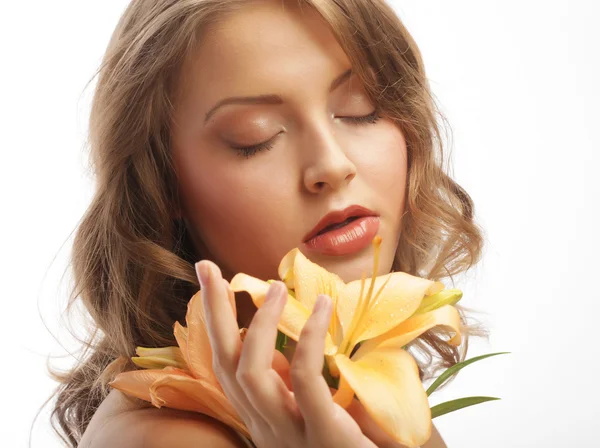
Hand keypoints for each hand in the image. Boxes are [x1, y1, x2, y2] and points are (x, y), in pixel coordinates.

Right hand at [195, 259, 377, 447]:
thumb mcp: (319, 415)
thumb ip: (299, 388)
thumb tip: (289, 345)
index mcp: (264, 419)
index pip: (225, 368)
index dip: (213, 326)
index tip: (212, 284)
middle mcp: (266, 427)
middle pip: (224, 364)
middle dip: (211, 312)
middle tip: (207, 266)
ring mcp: (290, 434)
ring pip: (249, 372)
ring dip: (257, 322)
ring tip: (273, 287)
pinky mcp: (324, 434)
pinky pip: (304, 378)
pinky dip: (308, 337)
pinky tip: (323, 307)